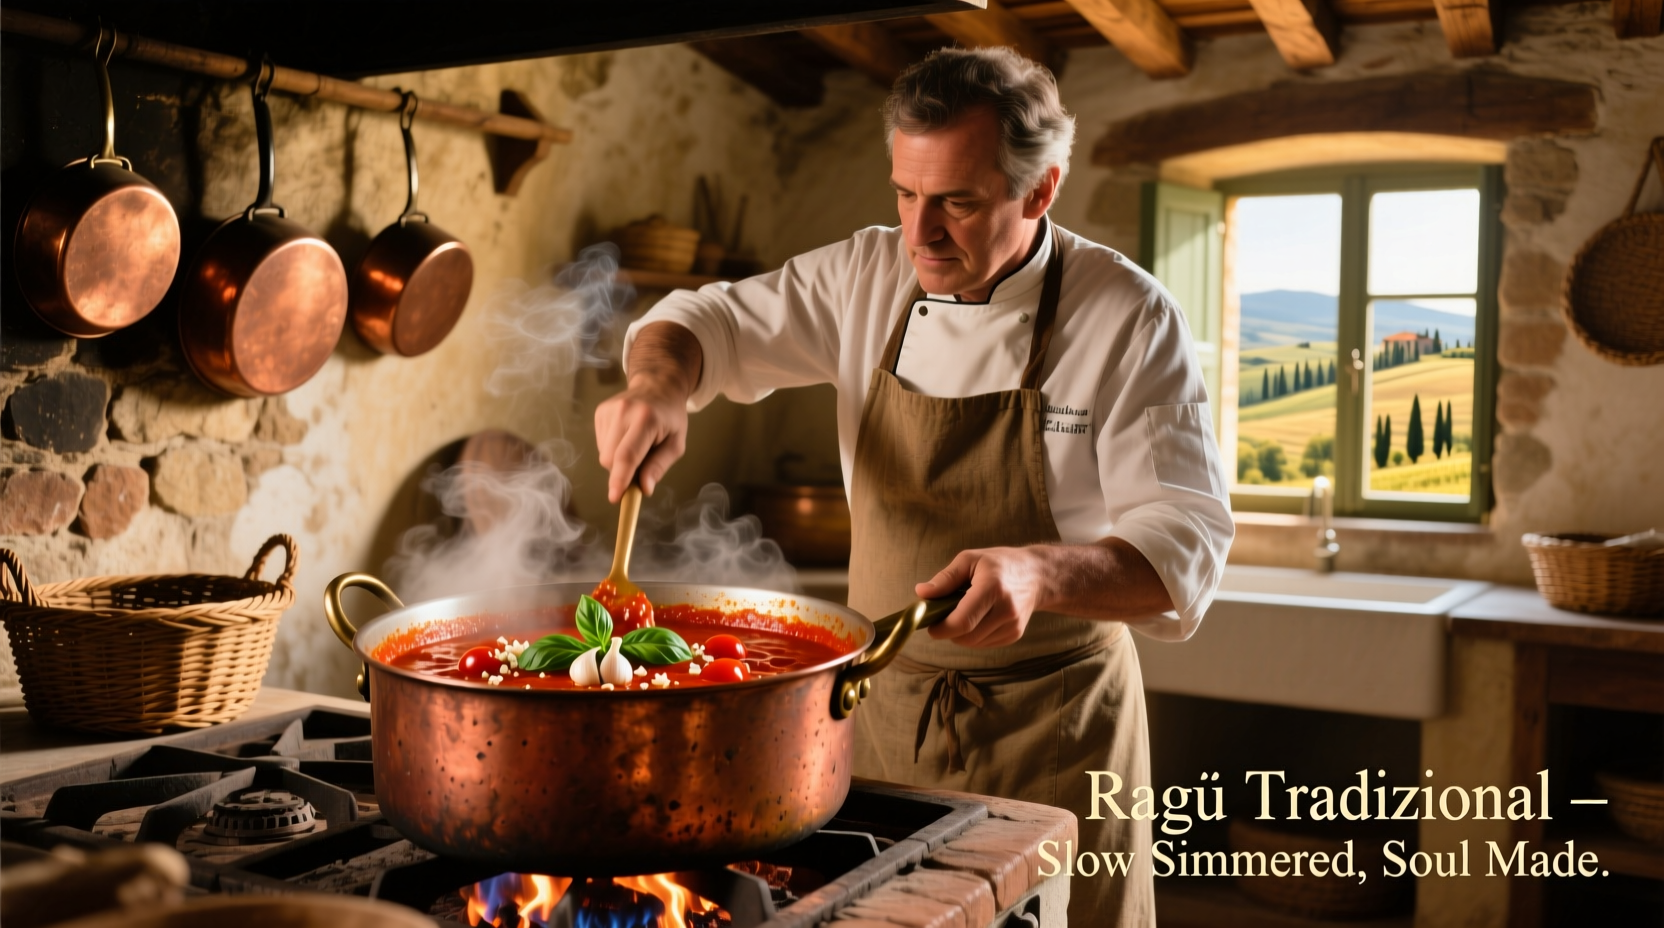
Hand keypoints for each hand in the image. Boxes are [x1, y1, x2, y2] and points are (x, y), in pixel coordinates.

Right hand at [593, 322, 701, 501]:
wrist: (657, 386)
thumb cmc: (670, 418)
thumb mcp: (676, 443)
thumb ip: (659, 466)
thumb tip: (644, 489)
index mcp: (646, 419)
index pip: (628, 455)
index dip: (620, 479)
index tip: (614, 497)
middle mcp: (623, 412)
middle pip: (611, 459)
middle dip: (623, 471)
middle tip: (642, 461)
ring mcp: (609, 410)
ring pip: (604, 454)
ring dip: (618, 459)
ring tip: (636, 443)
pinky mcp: (600, 412)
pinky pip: (601, 444)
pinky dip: (613, 448)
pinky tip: (626, 436)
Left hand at [915, 547, 1050, 648]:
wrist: (1038, 576)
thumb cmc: (1000, 564)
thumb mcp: (970, 560)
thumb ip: (945, 578)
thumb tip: (921, 593)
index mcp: (993, 588)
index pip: (963, 621)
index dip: (942, 628)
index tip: (930, 624)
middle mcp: (1006, 610)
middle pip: (966, 637)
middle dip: (948, 631)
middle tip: (943, 615)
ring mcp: (1013, 626)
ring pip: (973, 643)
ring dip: (960, 633)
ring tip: (963, 611)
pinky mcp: (1015, 635)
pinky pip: (984, 643)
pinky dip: (974, 634)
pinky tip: (978, 617)